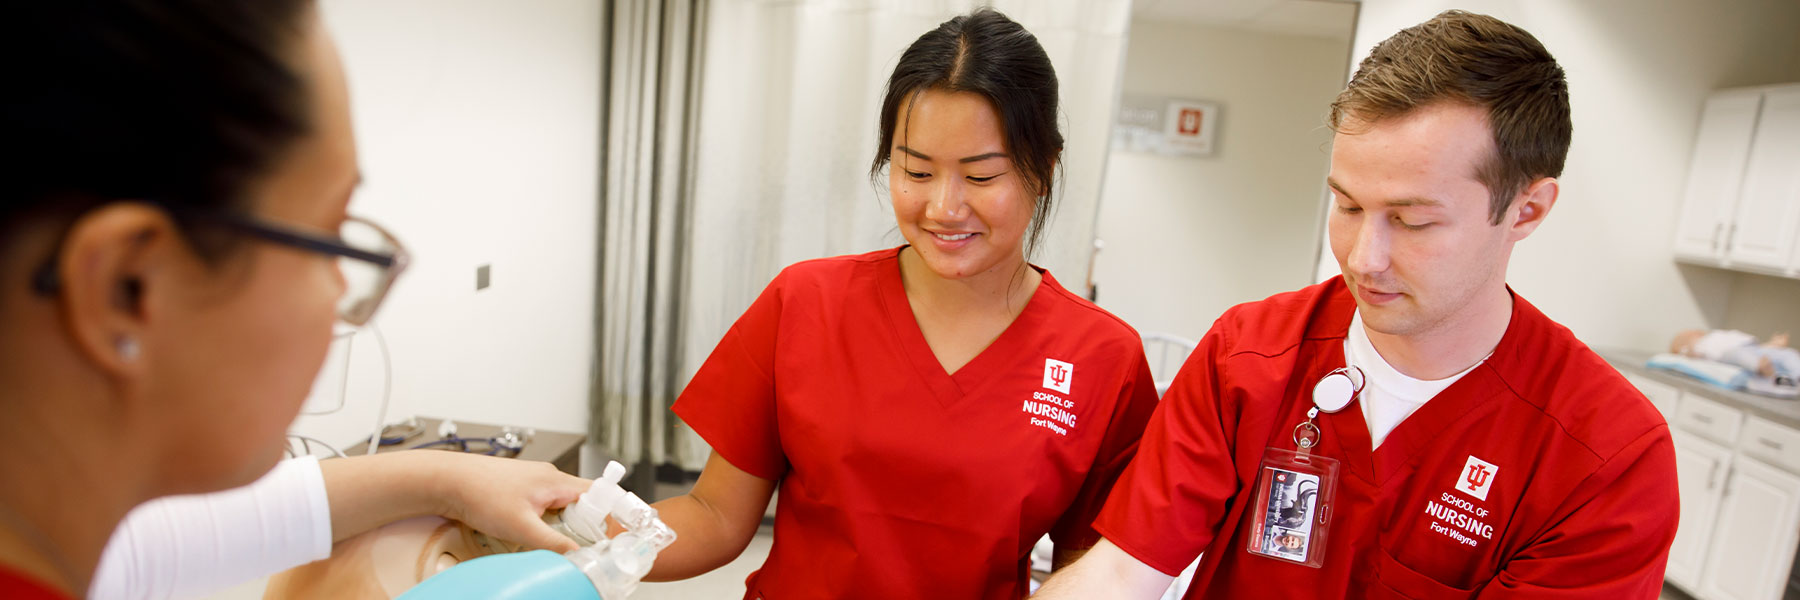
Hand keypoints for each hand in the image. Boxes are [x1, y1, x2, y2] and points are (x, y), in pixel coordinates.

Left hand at [426, 453, 592, 552]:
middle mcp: (548, 477)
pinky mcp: (519, 488)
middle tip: (572, 546)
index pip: (597, 496)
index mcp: (556, 480)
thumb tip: (577, 555)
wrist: (447, 480)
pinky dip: (540, 521)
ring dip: (556, 525)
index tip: (603, 538)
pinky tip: (527, 533)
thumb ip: (552, 543)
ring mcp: (533, 481)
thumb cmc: (479, 493)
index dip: (604, 517)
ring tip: (545, 540)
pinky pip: (541, 506)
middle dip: (578, 527)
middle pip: (579, 503)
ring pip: (558, 507)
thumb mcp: (521, 527)